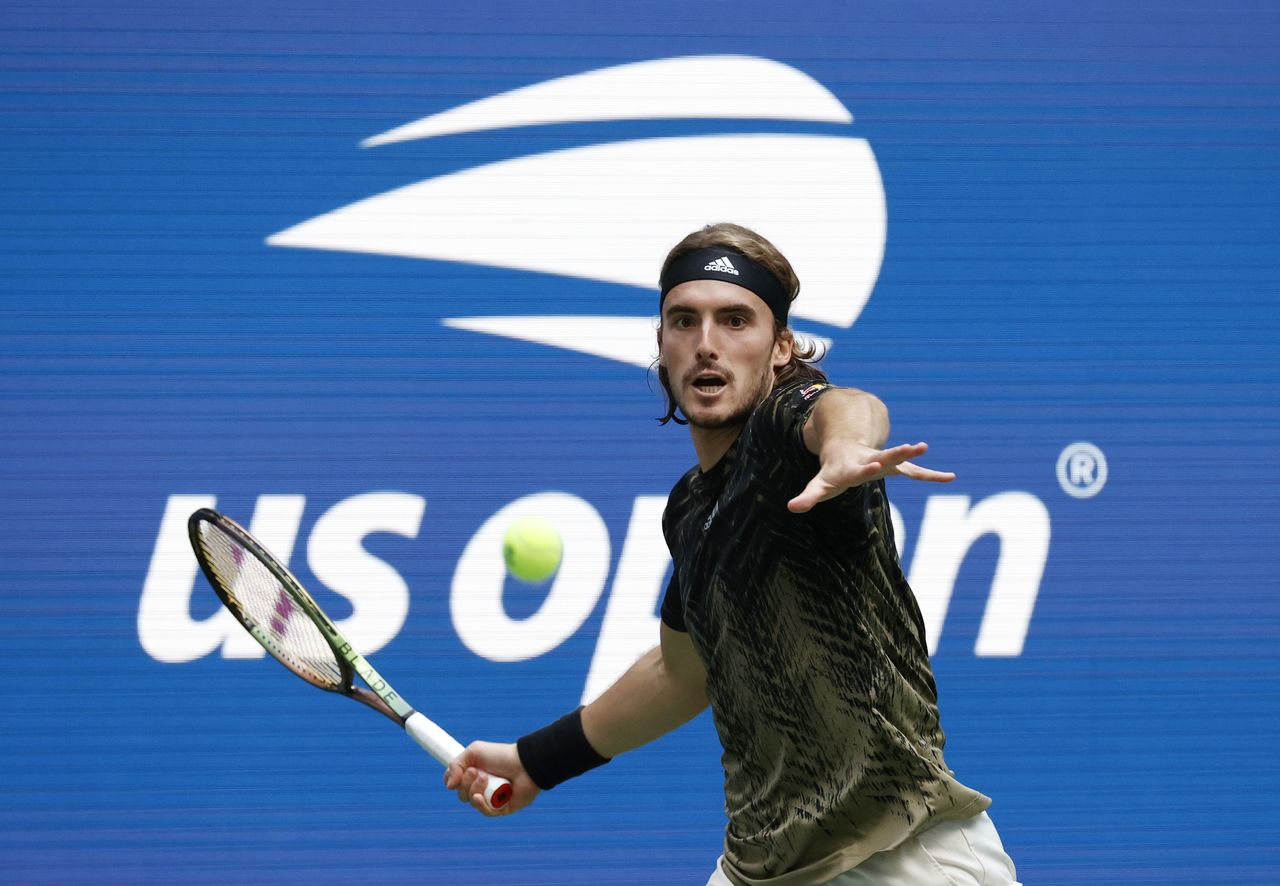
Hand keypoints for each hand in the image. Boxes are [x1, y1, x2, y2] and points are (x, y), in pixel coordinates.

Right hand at [443, 741, 540, 816]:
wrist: (524, 764)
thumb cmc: (501, 755)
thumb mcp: (474, 752)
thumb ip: (456, 764)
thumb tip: (448, 786)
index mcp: (474, 774)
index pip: (455, 783)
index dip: (451, 780)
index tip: (455, 774)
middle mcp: (481, 787)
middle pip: (461, 793)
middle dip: (465, 782)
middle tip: (476, 771)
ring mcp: (490, 798)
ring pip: (471, 802)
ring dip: (474, 789)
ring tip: (486, 778)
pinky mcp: (500, 809)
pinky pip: (484, 811)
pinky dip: (480, 804)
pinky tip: (480, 797)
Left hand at [787, 441, 954, 512]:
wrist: (843, 449)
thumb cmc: (831, 473)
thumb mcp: (818, 486)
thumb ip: (807, 497)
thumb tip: (791, 508)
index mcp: (852, 468)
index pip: (860, 469)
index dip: (867, 467)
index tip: (876, 464)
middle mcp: (871, 461)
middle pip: (886, 457)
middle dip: (898, 454)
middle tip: (914, 446)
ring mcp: (885, 462)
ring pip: (902, 460)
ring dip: (914, 457)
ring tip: (926, 448)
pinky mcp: (895, 467)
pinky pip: (915, 473)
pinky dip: (931, 476)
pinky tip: (950, 477)